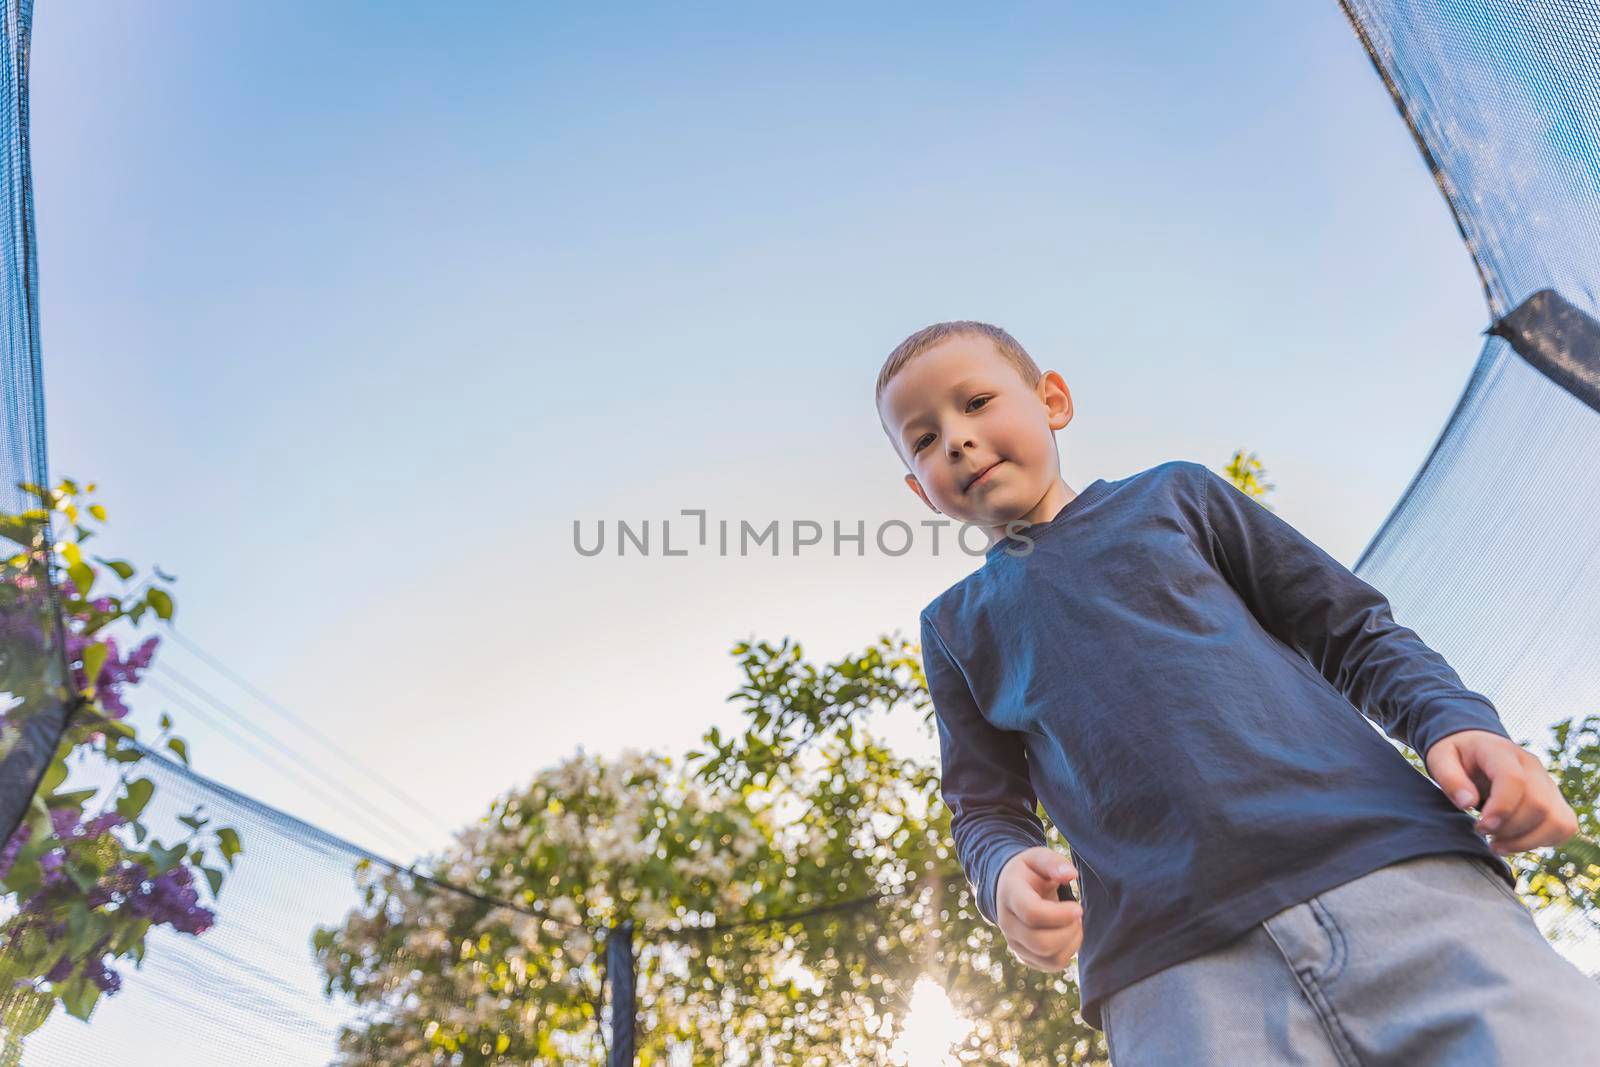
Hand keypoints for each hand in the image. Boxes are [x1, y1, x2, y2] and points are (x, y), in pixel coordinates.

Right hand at [996, 847, 1083, 970]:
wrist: (1012, 889)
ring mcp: (1015, 943)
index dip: (1060, 914)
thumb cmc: (1030, 872)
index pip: (1032, 914)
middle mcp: (1007, 923)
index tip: (1078, 907)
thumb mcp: (1038, 857)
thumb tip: (1071, 875)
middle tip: (1077, 912)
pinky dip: (1069, 951)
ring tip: (1074, 922)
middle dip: (1069, 930)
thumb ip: (1054, 863)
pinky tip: (1068, 933)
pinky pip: (1053, 965)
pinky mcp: (1026, 957)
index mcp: (1010, 894)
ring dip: (1071, 941)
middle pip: (1041, 942)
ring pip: (1050, 957)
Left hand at [1425, 729, 1578, 855]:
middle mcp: (1532, 765)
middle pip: (1538, 805)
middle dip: (1509, 829)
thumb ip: (1449, 778)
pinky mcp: (1555, 799)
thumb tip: (1468, 804)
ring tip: (1497, 844)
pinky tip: (1515, 841)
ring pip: (1556, 820)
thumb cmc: (1456, 755)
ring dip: (1527, 841)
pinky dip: (1543, 841)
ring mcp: (1547, 782)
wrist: (1475, 746)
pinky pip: (1564, 826)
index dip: (1500, 809)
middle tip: (1481, 832)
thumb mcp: (1440, 759)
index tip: (1480, 827)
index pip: (1513, 780)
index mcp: (1501, 751)